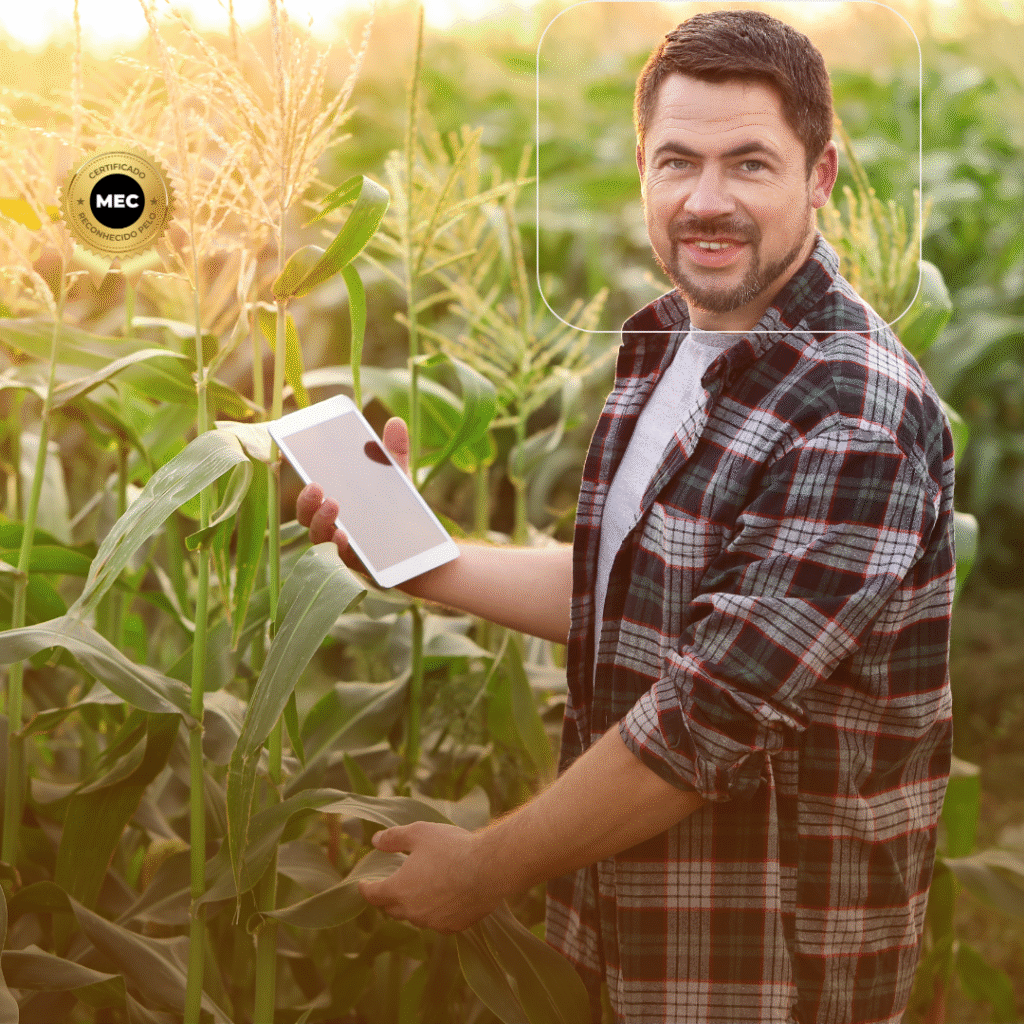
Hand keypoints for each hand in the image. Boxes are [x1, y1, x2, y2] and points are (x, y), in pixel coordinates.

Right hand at [295, 416, 410, 564]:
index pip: (310, 491)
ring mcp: (340, 546)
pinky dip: (337, 544)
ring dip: (321, 520)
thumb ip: (394, 453)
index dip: (296, 475)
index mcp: (335, 502)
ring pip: (318, 536)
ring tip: (334, 503)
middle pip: (306, 515)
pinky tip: (344, 535)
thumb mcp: (397, 479)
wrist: (423, 549)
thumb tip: (395, 421)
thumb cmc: (400, 511)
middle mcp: (331, 525)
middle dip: (306, 501)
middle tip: (316, 485)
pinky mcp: (353, 563)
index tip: (290, 456)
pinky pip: (338, 557)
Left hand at [357, 822, 501, 932]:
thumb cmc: (452, 847)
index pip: (373, 894)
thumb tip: (375, 841)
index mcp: (399, 889)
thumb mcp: (419, 832)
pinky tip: (443, 900)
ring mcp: (433, 923)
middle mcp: (412, 912)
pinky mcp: (453, 927)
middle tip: (391, 886)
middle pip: (392, 909)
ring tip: (420, 890)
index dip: (366, 888)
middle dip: (388, 898)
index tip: (363, 884)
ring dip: (413, 905)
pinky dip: (435, 913)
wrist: (488, 869)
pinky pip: (437, 922)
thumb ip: (394, 838)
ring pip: (415, 917)